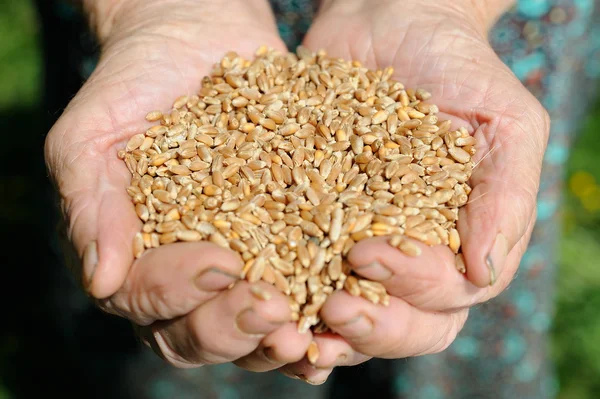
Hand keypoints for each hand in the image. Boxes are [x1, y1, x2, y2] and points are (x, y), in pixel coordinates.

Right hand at [45, 0, 313, 371]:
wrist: (192, 44)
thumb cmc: (130, 87)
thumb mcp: (91, 138)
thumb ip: (91, 206)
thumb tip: (99, 282)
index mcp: (134, 260)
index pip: (148, 300)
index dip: (181, 293)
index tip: (219, 264)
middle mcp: (187, 276)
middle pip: (200, 332)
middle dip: (234, 326)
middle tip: (270, 307)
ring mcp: (241, 263)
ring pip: (252, 326)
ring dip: (278, 336)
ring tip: (308, 329)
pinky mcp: (287, 242)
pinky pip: (303, 285)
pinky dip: (322, 306)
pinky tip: (350, 304)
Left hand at [280, 0, 548, 382]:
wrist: (393, 24)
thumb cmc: (459, 69)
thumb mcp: (505, 123)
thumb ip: (505, 196)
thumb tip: (483, 271)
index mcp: (460, 245)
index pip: (445, 295)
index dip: (411, 288)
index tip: (368, 253)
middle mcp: (409, 257)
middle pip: (400, 325)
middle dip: (369, 326)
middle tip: (332, 308)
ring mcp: (356, 243)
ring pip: (347, 312)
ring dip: (318, 329)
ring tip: (284, 327)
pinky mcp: (310, 222)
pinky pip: (294, 268)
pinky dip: (277, 289)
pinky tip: (250, 292)